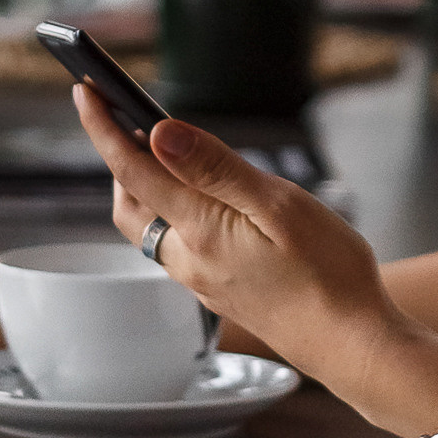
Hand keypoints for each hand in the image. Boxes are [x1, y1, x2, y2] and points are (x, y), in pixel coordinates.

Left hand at [72, 85, 421, 425]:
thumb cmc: (329, 276)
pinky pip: (181, 247)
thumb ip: (216, 169)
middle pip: (130, 204)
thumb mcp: (279, 206)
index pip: (132, 169)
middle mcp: (189, 261)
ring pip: (154, 228)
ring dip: (147, 188)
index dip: (104, 126)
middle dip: (119, 159)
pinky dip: (177, 214)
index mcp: (200, 231)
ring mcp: (202, 282)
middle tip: (126, 117)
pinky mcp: (219, 294)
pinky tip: (212, 204)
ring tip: (168, 155)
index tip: (85, 90)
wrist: (352, 347)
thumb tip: (159, 134)